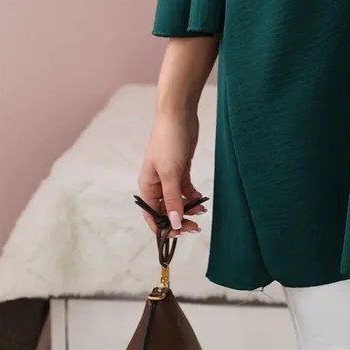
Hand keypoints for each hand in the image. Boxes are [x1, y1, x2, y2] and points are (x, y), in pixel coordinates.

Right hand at [138, 109, 206, 238]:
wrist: (179, 115)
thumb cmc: (169, 142)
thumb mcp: (170, 173)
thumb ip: (171, 199)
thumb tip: (173, 223)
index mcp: (147, 186)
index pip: (151, 214)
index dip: (163, 227)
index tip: (179, 234)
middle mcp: (156, 184)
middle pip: (165, 210)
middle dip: (178, 220)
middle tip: (195, 227)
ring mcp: (169, 177)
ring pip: (176, 201)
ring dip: (187, 209)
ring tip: (201, 213)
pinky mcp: (181, 170)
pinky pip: (185, 190)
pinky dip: (192, 197)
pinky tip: (202, 201)